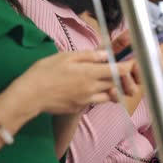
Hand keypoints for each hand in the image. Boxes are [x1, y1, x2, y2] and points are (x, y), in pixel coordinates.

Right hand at [18, 50, 137, 113]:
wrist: (30, 95)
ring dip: (110, 88)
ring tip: (105, 81)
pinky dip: (97, 96)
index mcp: (89, 73)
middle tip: (120, 71)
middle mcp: (92, 88)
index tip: (131, 63)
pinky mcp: (80, 108)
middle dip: (120, 78)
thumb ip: (89, 56)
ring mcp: (87, 100)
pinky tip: (88, 90)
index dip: (127, 67)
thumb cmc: (45, 71)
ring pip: (108, 95)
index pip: (117, 71)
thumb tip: (106, 54)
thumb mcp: (66, 56)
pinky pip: (94, 102)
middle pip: (115, 84)